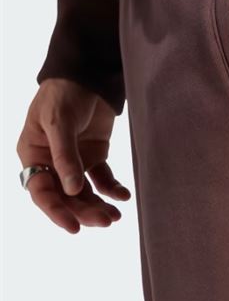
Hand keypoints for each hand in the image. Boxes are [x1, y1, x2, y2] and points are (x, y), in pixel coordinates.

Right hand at [16, 78, 130, 233]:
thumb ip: (65, 156)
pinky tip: (123, 196)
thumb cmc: (64, 93)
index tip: (73, 227)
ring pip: (85, 192)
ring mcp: (74, 161)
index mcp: (33, 155)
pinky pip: (102, 179)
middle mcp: (51, 162)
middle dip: (84, 211)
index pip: (42, 191)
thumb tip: (72, 191)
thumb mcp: (59, 122)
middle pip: (66, 196)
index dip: (56, 211)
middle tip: (106, 221)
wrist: (89, 72)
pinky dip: (112, 189)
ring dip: (99, 205)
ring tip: (116, 216)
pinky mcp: (95, 156)